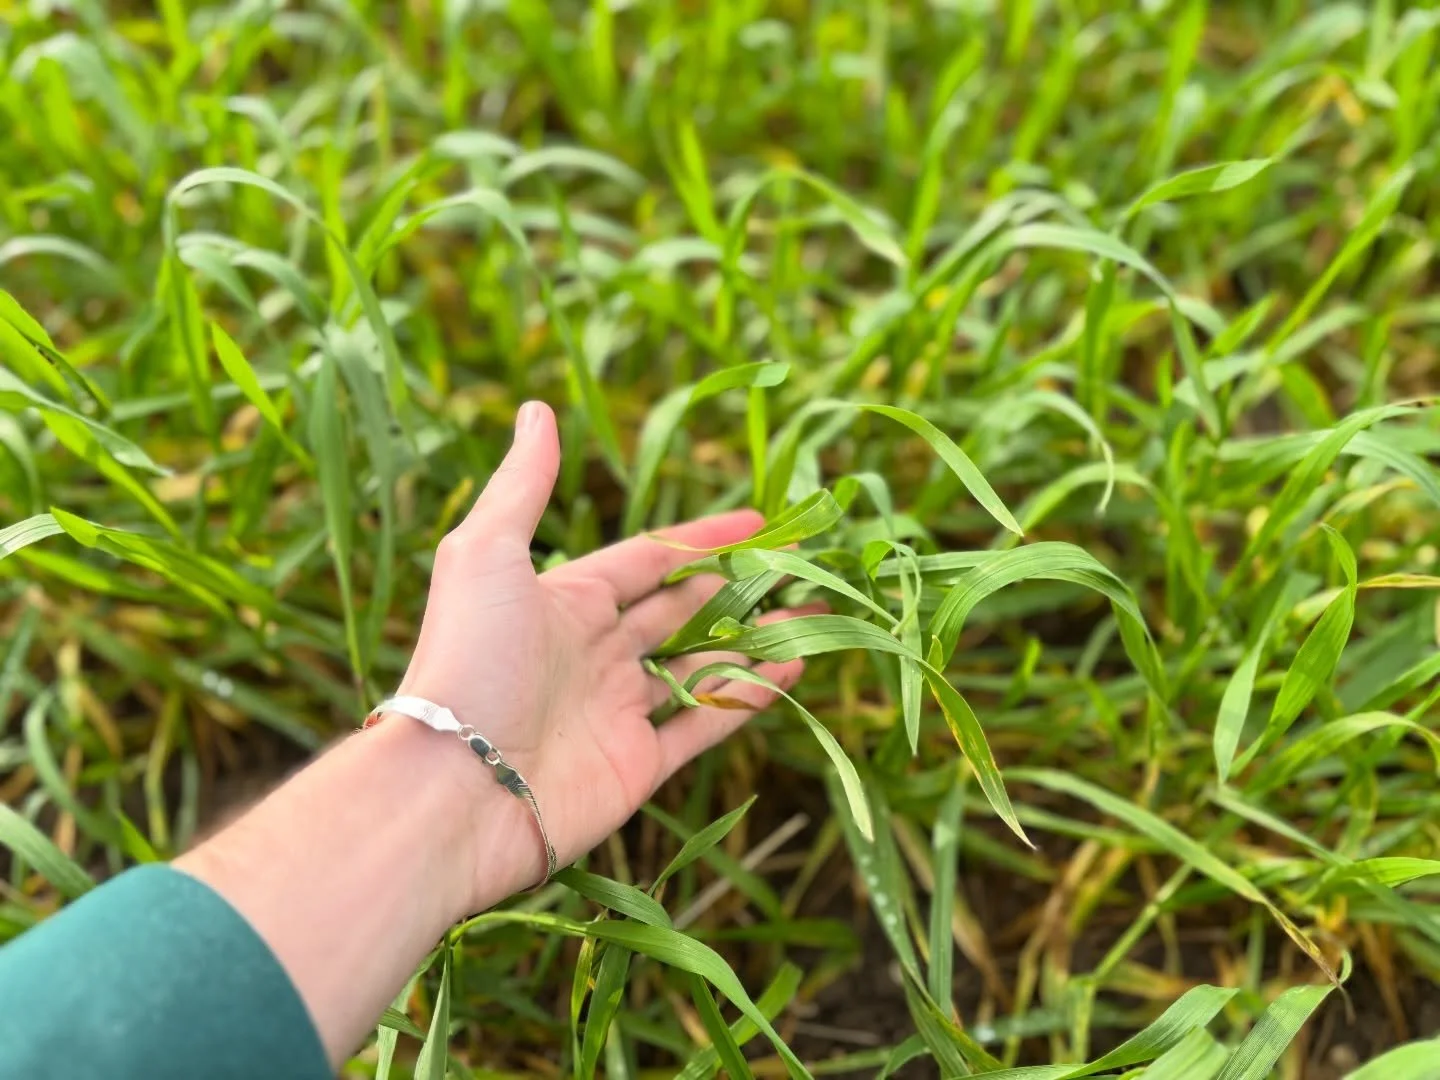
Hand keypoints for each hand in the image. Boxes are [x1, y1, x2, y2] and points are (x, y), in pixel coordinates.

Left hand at [393, 401, 808, 905]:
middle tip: (796, 570)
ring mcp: (618, 711)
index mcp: (563, 602)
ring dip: (753, 642)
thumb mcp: (487, 552)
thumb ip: (523, 484)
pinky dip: (748, 697)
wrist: (453, 787)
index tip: (758, 522)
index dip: (700, 539)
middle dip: (735, 590)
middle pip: (679, 612)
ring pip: (699, 667)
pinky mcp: (637, 764)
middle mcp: (593, 654)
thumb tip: (537, 408)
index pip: (646, 561)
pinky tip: (792, 669)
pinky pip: (704, 722)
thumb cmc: (468, 658)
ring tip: (809, 617)